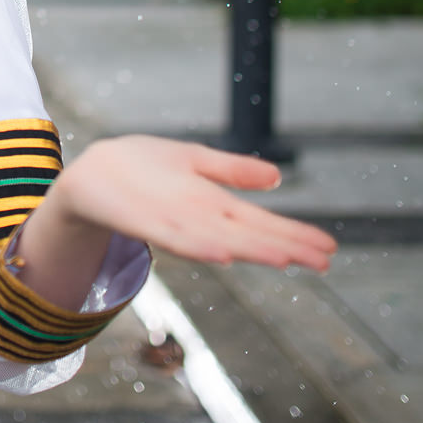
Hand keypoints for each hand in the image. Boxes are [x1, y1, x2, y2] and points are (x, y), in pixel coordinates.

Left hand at [54, 135, 336, 271]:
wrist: (92, 174)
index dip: (295, 234)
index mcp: (212, 204)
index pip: (261, 220)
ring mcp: (172, 220)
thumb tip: (276, 178)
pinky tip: (220, 252)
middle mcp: (198, 217)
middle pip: (248, 233)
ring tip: (285, 258)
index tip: (330, 249)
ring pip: (218, 238)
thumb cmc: (144, 169)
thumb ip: (231, 171)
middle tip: (325, 261)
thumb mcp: (193, 161)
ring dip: (250, 249)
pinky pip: (172, 235)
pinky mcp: (143, 220)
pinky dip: (197, 245)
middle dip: (286, 246)